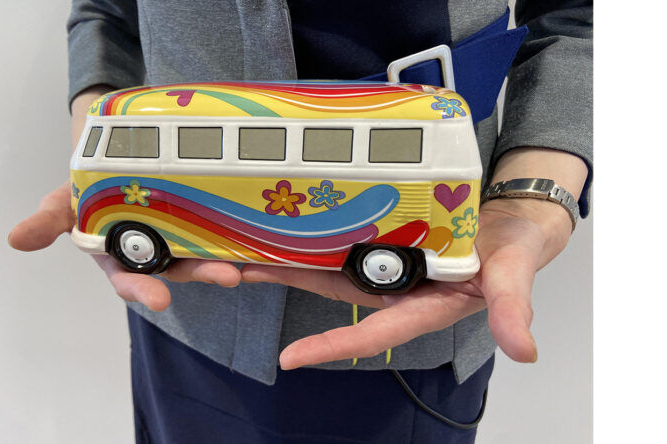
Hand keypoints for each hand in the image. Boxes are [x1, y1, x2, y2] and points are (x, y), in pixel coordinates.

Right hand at [7, 181, 240, 310]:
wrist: (111, 155)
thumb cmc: (84, 186)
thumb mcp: (62, 202)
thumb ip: (47, 221)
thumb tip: (16, 239)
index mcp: (119, 256)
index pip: (130, 279)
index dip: (142, 290)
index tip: (158, 299)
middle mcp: (153, 251)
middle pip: (179, 267)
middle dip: (201, 273)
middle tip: (227, 278)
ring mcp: (178, 233)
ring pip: (204, 248)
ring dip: (226, 254)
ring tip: (250, 259)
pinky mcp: (198, 215)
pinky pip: (218, 223)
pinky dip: (236, 229)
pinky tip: (259, 230)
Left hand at [241, 197, 573, 368]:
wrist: (514, 217)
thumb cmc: (516, 249)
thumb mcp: (516, 276)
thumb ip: (512, 309)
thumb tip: (523, 349)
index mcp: (423, 306)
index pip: (372, 333)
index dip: (332, 345)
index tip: (290, 359)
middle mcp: (397, 288)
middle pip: (332, 290)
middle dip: (285, 281)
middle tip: (236, 274)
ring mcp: (389, 262)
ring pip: (329, 262)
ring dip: (289, 254)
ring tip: (243, 244)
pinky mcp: (387, 238)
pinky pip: (344, 236)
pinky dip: (316, 231)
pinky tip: (286, 220)